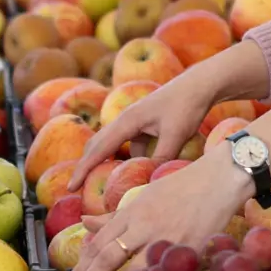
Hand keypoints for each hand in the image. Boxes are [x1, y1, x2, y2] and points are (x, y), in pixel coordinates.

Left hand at [63, 146, 253, 270]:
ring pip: (134, 269)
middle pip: (108, 256)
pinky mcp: (190, 248)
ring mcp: (166, 238)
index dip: (82, 267)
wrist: (221, 178)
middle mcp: (143, 225)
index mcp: (130, 213)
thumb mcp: (143, 197)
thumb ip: (115, 216)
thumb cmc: (182, 187)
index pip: (98, 244)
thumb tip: (84, 224)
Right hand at [66, 69, 218, 191]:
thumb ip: (161, 158)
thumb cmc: (187, 106)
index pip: (98, 150)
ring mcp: (132, 120)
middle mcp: (124, 120)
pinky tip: (136, 168)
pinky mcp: (142, 123)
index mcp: (127, 121)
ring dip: (104, 161)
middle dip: (85, 166)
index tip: (70, 187)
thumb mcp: (176, 135)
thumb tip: (149, 179)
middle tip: (76, 187)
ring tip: (100, 181)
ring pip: (110, 144)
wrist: (200, 84)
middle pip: (96, 145)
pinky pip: (128, 143)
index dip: (83, 170)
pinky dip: (127, 157)